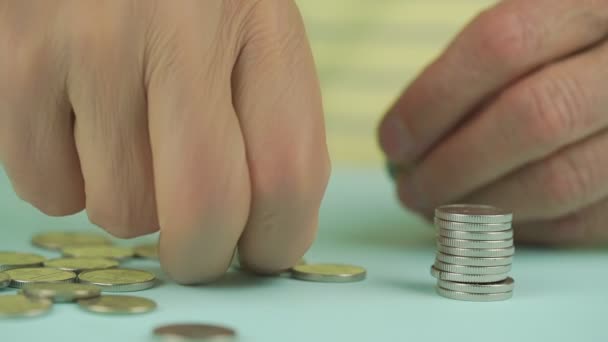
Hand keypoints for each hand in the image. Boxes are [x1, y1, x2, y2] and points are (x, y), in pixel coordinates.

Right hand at [0, 0, 329, 282]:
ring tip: (130, 142)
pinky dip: (68, 180)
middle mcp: (180, 28)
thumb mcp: (252, 31)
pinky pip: (49, 190)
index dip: (279, 239)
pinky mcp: (17, 61)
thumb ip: (268, 123)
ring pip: (122, 211)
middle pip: (206, 208)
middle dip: (202, 255)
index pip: (289, 173)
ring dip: (132, 203)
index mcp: (259, 22)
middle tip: (195, 250)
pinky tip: (80, 124)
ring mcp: (92, 44)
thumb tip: (264, 232)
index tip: (264, 252)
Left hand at [378, 0, 607, 245]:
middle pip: (532, 118)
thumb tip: (404, 138)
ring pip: (559, 180)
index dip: (433, 99)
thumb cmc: (562, 57)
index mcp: (591, 5)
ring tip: (437, 210)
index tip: (393, 140)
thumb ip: (478, 69)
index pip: (502, 44)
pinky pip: (580, 220)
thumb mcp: (535, 30)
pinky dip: (519, 228)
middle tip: (409, 188)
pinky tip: (484, 221)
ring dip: (479, 207)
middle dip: (451, 165)